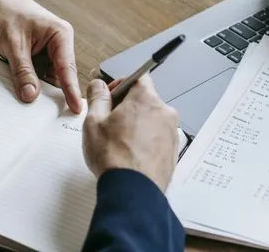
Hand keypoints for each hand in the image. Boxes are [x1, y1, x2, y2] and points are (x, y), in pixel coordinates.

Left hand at [0, 0, 81, 112]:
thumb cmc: (4, 14)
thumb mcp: (13, 44)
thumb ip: (23, 71)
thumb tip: (31, 96)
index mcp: (60, 34)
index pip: (67, 67)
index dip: (71, 90)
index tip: (76, 108)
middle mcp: (59, 43)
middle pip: (60, 75)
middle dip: (56, 93)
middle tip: (58, 116)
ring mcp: (49, 51)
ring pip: (48, 77)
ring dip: (41, 89)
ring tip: (38, 109)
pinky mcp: (38, 56)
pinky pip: (38, 75)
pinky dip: (32, 83)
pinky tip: (27, 94)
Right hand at [83, 76, 178, 191]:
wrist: (134, 190)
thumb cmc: (114, 156)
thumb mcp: (94, 122)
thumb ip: (97, 98)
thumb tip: (98, 85)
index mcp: (146, 99)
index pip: (138, 77)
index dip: (122, 83)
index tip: (110, 96)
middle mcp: (164, 112)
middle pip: (145, 100)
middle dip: (127, 107)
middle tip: (110, 123)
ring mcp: (172, 132)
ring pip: (152, 120)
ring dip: (138, 125)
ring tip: (120, 143)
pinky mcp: (174, 151)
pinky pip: (158, 138)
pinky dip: (147, 141)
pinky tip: (132, 155)